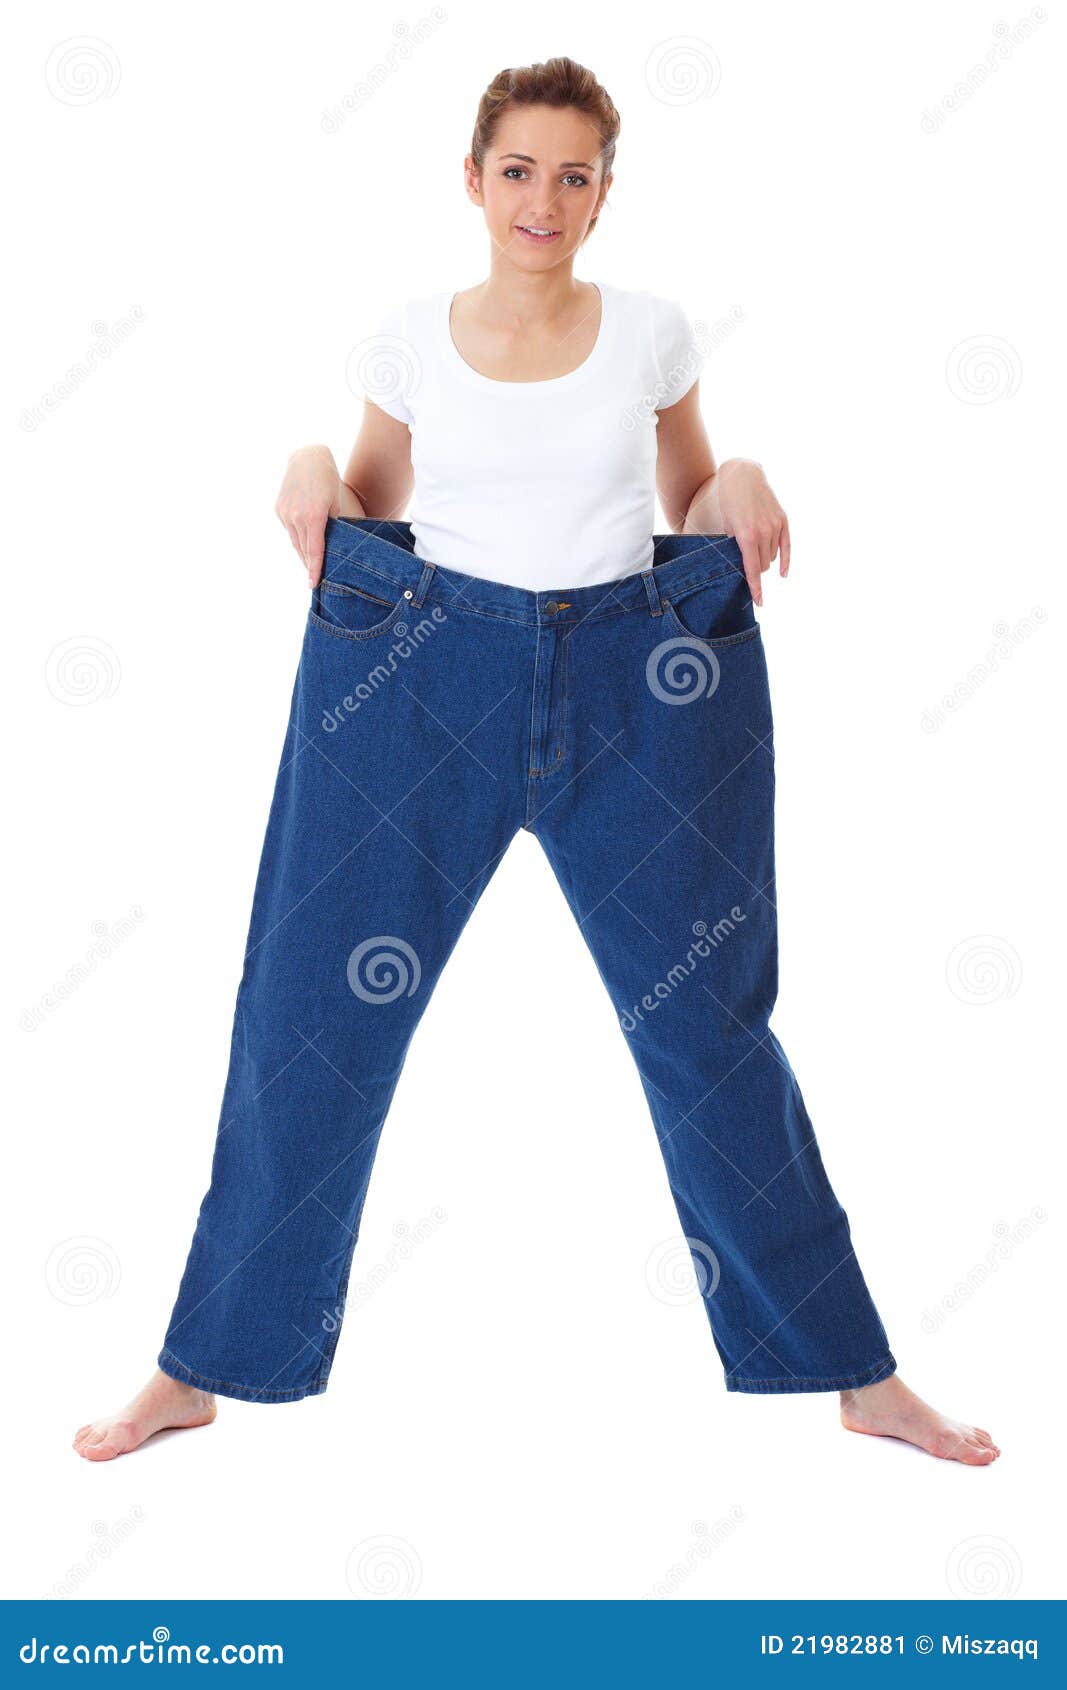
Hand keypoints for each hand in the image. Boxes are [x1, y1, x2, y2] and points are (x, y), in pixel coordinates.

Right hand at [274, 446, 341, 588]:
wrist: (307, 458)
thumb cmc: (328, 481)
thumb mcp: (336, 504)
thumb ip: (331, 526)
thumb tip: (329, 547)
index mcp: (313, 516)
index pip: (314, 550)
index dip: (314, 569)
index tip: (313, 584)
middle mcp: (296, 516)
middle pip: (303, 549)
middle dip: (309, 564)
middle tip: (315, 578)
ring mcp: (284, 512)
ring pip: (294, 541)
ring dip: (302, 551)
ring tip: (310, 562)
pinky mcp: (278, 508)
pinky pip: (289, 529)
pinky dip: (296, 536)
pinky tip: (303, 537)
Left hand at [716, 459, 789, 607]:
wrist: (742, 475)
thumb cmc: (728, 502)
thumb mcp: (725, 526)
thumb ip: (734, 548)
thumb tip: (741, 568)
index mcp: (746, 536)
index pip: (752, 570)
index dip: (756, 588)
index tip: (759, 602)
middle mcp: (764, 532)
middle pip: (762, 565)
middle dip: (754, 569)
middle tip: (744, 563)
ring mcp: (775, 526)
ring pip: (772, 557)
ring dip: (763, 559)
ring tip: (752, 548)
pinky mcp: (783, 520)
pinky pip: (786, 547)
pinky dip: (784, 561)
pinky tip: (783, 573)